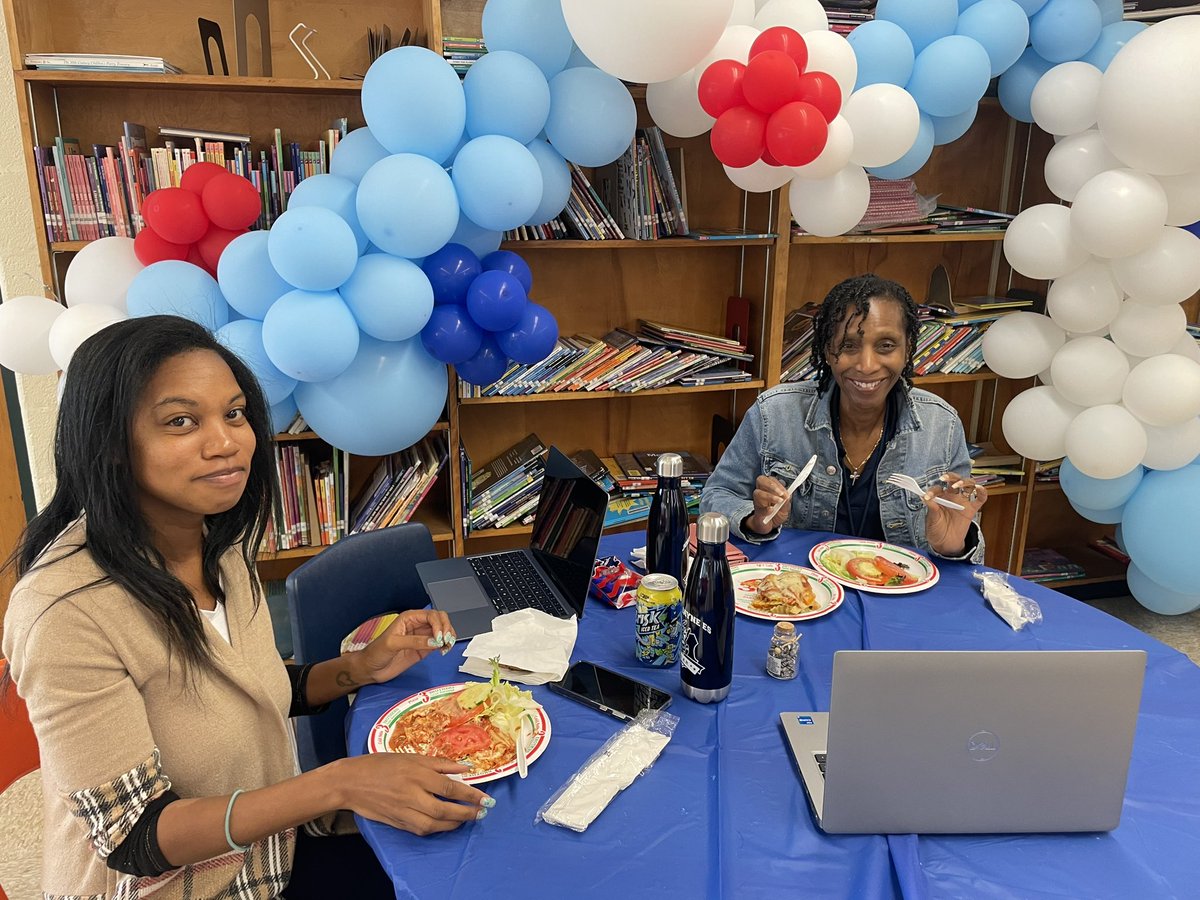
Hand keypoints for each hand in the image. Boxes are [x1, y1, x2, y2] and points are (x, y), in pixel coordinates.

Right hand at [335, 753, 491, 834]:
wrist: (350, 782)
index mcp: (417, 774)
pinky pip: (421, 829)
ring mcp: (404, 811)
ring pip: (434, 824)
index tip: (486, 798)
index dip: (471, 794)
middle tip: (482, 812)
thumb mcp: (411, 757)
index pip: (450, 787)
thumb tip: (464, 767)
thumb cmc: (381, 764)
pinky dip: (436, 829)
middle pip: (445, 809)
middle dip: (467, 813)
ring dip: (454, 824)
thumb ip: (439, 763)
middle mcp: (412, 794)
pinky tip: (446, 824)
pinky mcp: (397, 822)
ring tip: (467, 819)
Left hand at [358, 609, 456, 684]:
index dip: (439, 625)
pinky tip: (444, 650)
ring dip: (449, 636)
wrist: (371, 669)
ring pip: (442, 631)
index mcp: (409, 618)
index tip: (439, 638)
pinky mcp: (424, 649)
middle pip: (440, 620)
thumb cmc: (376, 652)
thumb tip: (434, 642)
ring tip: (447, 646)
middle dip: (447, 628)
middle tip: (446, 641)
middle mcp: (418, 625)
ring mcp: (422, 637)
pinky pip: (440, 643)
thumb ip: (413, 641)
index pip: (431, 615)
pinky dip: (446, 645)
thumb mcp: (393, 644)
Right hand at [745, 475, 790, 534]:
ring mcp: (757, 502)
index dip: (779, 484)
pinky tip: (771, 510)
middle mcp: (761, 493)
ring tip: (779, 501)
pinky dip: (766, 509)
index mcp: (768, 489)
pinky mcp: (757, 513)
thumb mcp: (785, 508)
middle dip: (771, 485)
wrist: (769, 527)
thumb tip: (788, 495)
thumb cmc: (776, 514)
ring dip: (770, 496)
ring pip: (758, 493)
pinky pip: (760, 508)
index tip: (786, 493)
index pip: (771, 480)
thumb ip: (787, 501)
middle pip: (761, 480)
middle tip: (780, 493)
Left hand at [922, 472, 986, 555]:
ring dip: (964, 481)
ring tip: (958, 485)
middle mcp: (952, 497)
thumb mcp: (931, 520)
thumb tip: (925, 498)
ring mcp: (963, 502)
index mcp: (940, 498)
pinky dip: (982, 492)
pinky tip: (979, 489)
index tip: (927, 497)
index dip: (932, 490)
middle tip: (944, 478)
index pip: (937, 488)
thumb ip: (931, 509)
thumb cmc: (936, 530)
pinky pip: (980, 499)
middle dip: (950, 476)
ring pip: (968, 485)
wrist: (945, 544)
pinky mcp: (971, 510)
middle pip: (954, 480)